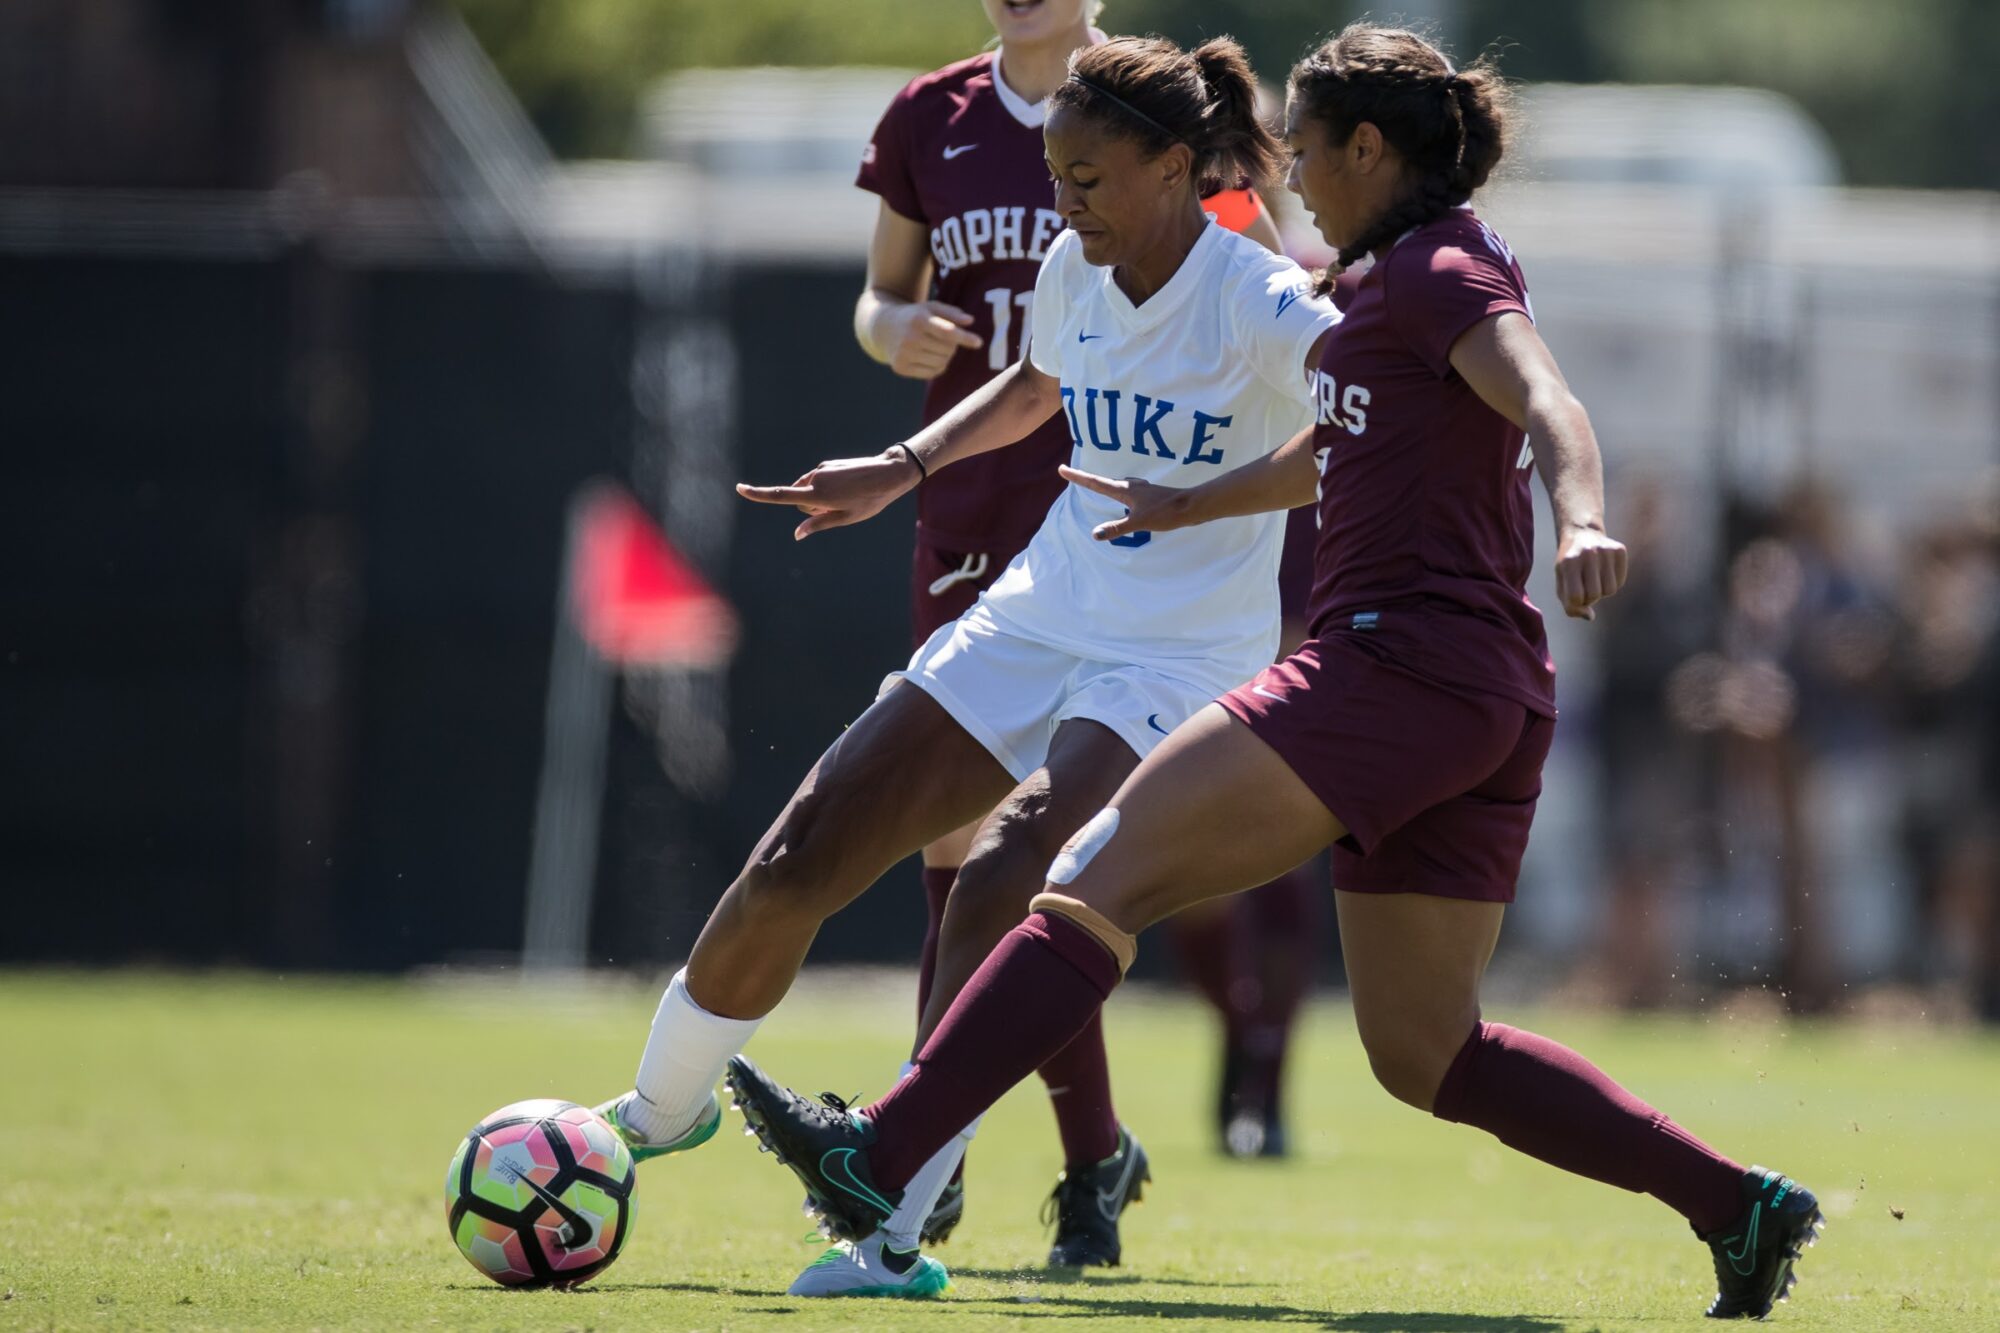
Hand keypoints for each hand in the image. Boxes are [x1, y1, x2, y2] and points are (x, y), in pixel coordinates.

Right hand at [737, 450, 919, 539]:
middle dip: (812, 507)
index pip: (780, 496)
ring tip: (848, 498)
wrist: (889, 473)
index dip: (758, 494)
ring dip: (820, 498)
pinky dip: (827, 489)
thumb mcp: (845, 517)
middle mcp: (814, 479)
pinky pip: (819, 482)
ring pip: (809, 491)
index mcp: (817, 494)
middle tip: (840, 508)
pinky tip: (849, 489)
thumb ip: (818, 523)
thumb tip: (797, 534)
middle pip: (800, 500)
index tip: (739, 488)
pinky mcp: (828, 465)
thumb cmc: (870, 500)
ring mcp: (821, 470)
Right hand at [880, 301, 982, 379]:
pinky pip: (932, 373)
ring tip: (937, 347)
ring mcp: (904, 354)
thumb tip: (970, 321)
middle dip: (953, 345)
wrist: (883, 328)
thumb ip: (951, 313)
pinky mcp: (900, 367)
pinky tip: (929, 357)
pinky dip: (937, 367)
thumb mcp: (930, 308)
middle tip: (945, 339)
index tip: (979, 342)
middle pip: (947, 349)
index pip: (946, 331)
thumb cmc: (914, 316)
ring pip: (942, 363)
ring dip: (946, 357)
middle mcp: (910, 338)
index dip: (964, 337)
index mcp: (918, 319)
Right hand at [1058, 465, 1197, 541]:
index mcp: (1124, 490)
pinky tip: (1129, 502)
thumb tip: (1094, 534)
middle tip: (1074, 477)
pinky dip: (1122, 495)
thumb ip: (1116, 528)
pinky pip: (1130, 494)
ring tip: (1098, 487)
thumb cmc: (1165, 513)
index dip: (1077, 477)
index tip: (1062, 469)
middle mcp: (1131, 486)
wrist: (1192, 506)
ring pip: (1119, 487)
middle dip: (1089, 481)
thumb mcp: (1138, 523)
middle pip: (1104, 482)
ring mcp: (1142, 490)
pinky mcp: (1151, 496)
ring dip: (1106, 487)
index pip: (1095, 483)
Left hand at [1554, 525, 1628, 619]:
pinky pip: (1620, 582)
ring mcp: (1605, 550)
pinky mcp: (1619, 549)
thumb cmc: (1569, 566)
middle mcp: (1587, 554)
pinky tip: (1604, 572)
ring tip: (1594, 579)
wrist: (1581, 534)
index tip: (1575, 596)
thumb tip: (1590, 617)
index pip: (1575, 597)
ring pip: (1610, 590)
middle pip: (1594, 595)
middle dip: (1590, 598)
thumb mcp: (1562, 583)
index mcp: (1568, 563)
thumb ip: (1570, 605)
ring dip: (1602, 591)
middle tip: (1585, 587)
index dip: (1576, 603)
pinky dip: (1613, 583)